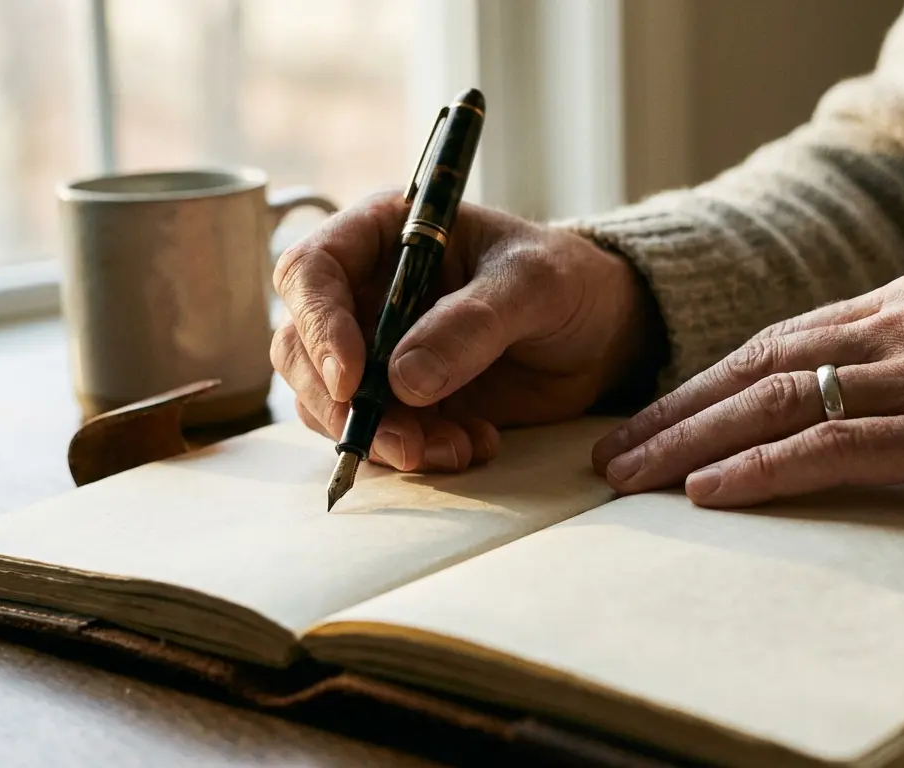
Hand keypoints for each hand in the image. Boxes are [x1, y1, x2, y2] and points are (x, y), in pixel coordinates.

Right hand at [272, 190, 658, 472]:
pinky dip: (416, 453)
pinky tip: (472, 446)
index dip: (319, 325)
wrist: (603, 331)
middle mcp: (367, 291)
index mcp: (384, 235)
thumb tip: (402, 379)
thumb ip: (472, 324)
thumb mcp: (534, 285)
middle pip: (301, 347)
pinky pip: (379, 434)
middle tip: (401, 441)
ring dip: (383, 437)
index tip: (352, 379)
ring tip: (457, 448)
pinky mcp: (403, 400)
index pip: (311, 271)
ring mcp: (379, 350)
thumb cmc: (568, 280)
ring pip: (332, 402)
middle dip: (343, 404)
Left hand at [591, 273, 903, 523]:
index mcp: (901, 304)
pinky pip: (832, 446)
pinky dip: (761, 468)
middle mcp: (902, 325)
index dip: (701, 385)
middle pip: (757, 365)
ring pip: (778, 401)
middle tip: (611, 455)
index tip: (647, 422)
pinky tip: (711, 491)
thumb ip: (888, 369)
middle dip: (674, 413)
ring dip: (693, 442)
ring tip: (633, 478)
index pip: (774, 341)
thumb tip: (809, 412)